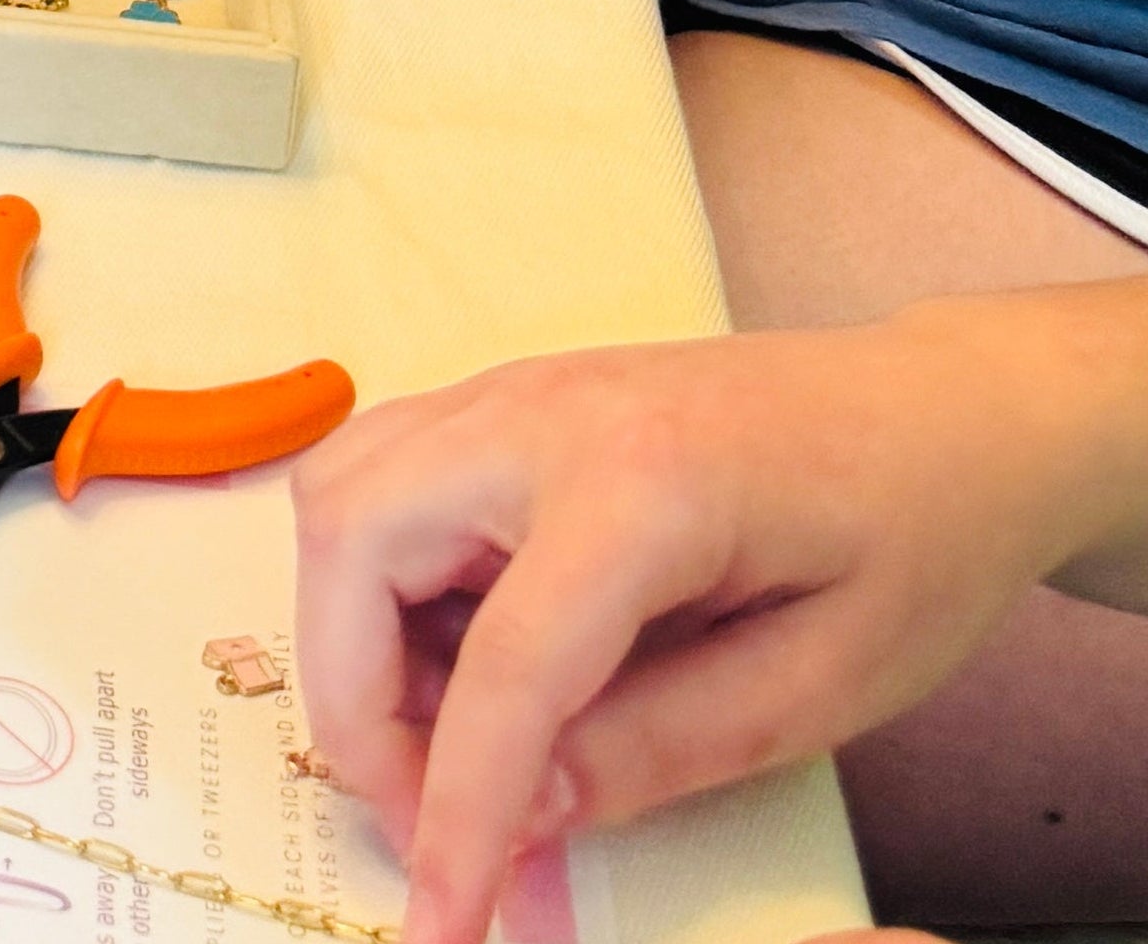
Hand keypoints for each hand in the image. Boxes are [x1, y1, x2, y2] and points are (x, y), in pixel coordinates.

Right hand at [291, 297, 1135, 943]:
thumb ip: (658, 750)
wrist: (941, 415)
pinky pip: (382, 477)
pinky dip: (381, 579)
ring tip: (453, 737)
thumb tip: (520, 813)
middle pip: (355, 539)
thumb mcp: (820, 687)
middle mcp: (545, 412)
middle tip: (433, 819)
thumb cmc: (911, 536)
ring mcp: (514, 391)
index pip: (504, 664)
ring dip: (356, 634)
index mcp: (646, 482)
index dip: (457, 812)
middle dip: (361, 704)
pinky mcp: (507, 404)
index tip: (445, 922)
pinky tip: (467, 652)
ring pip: (342, 496)